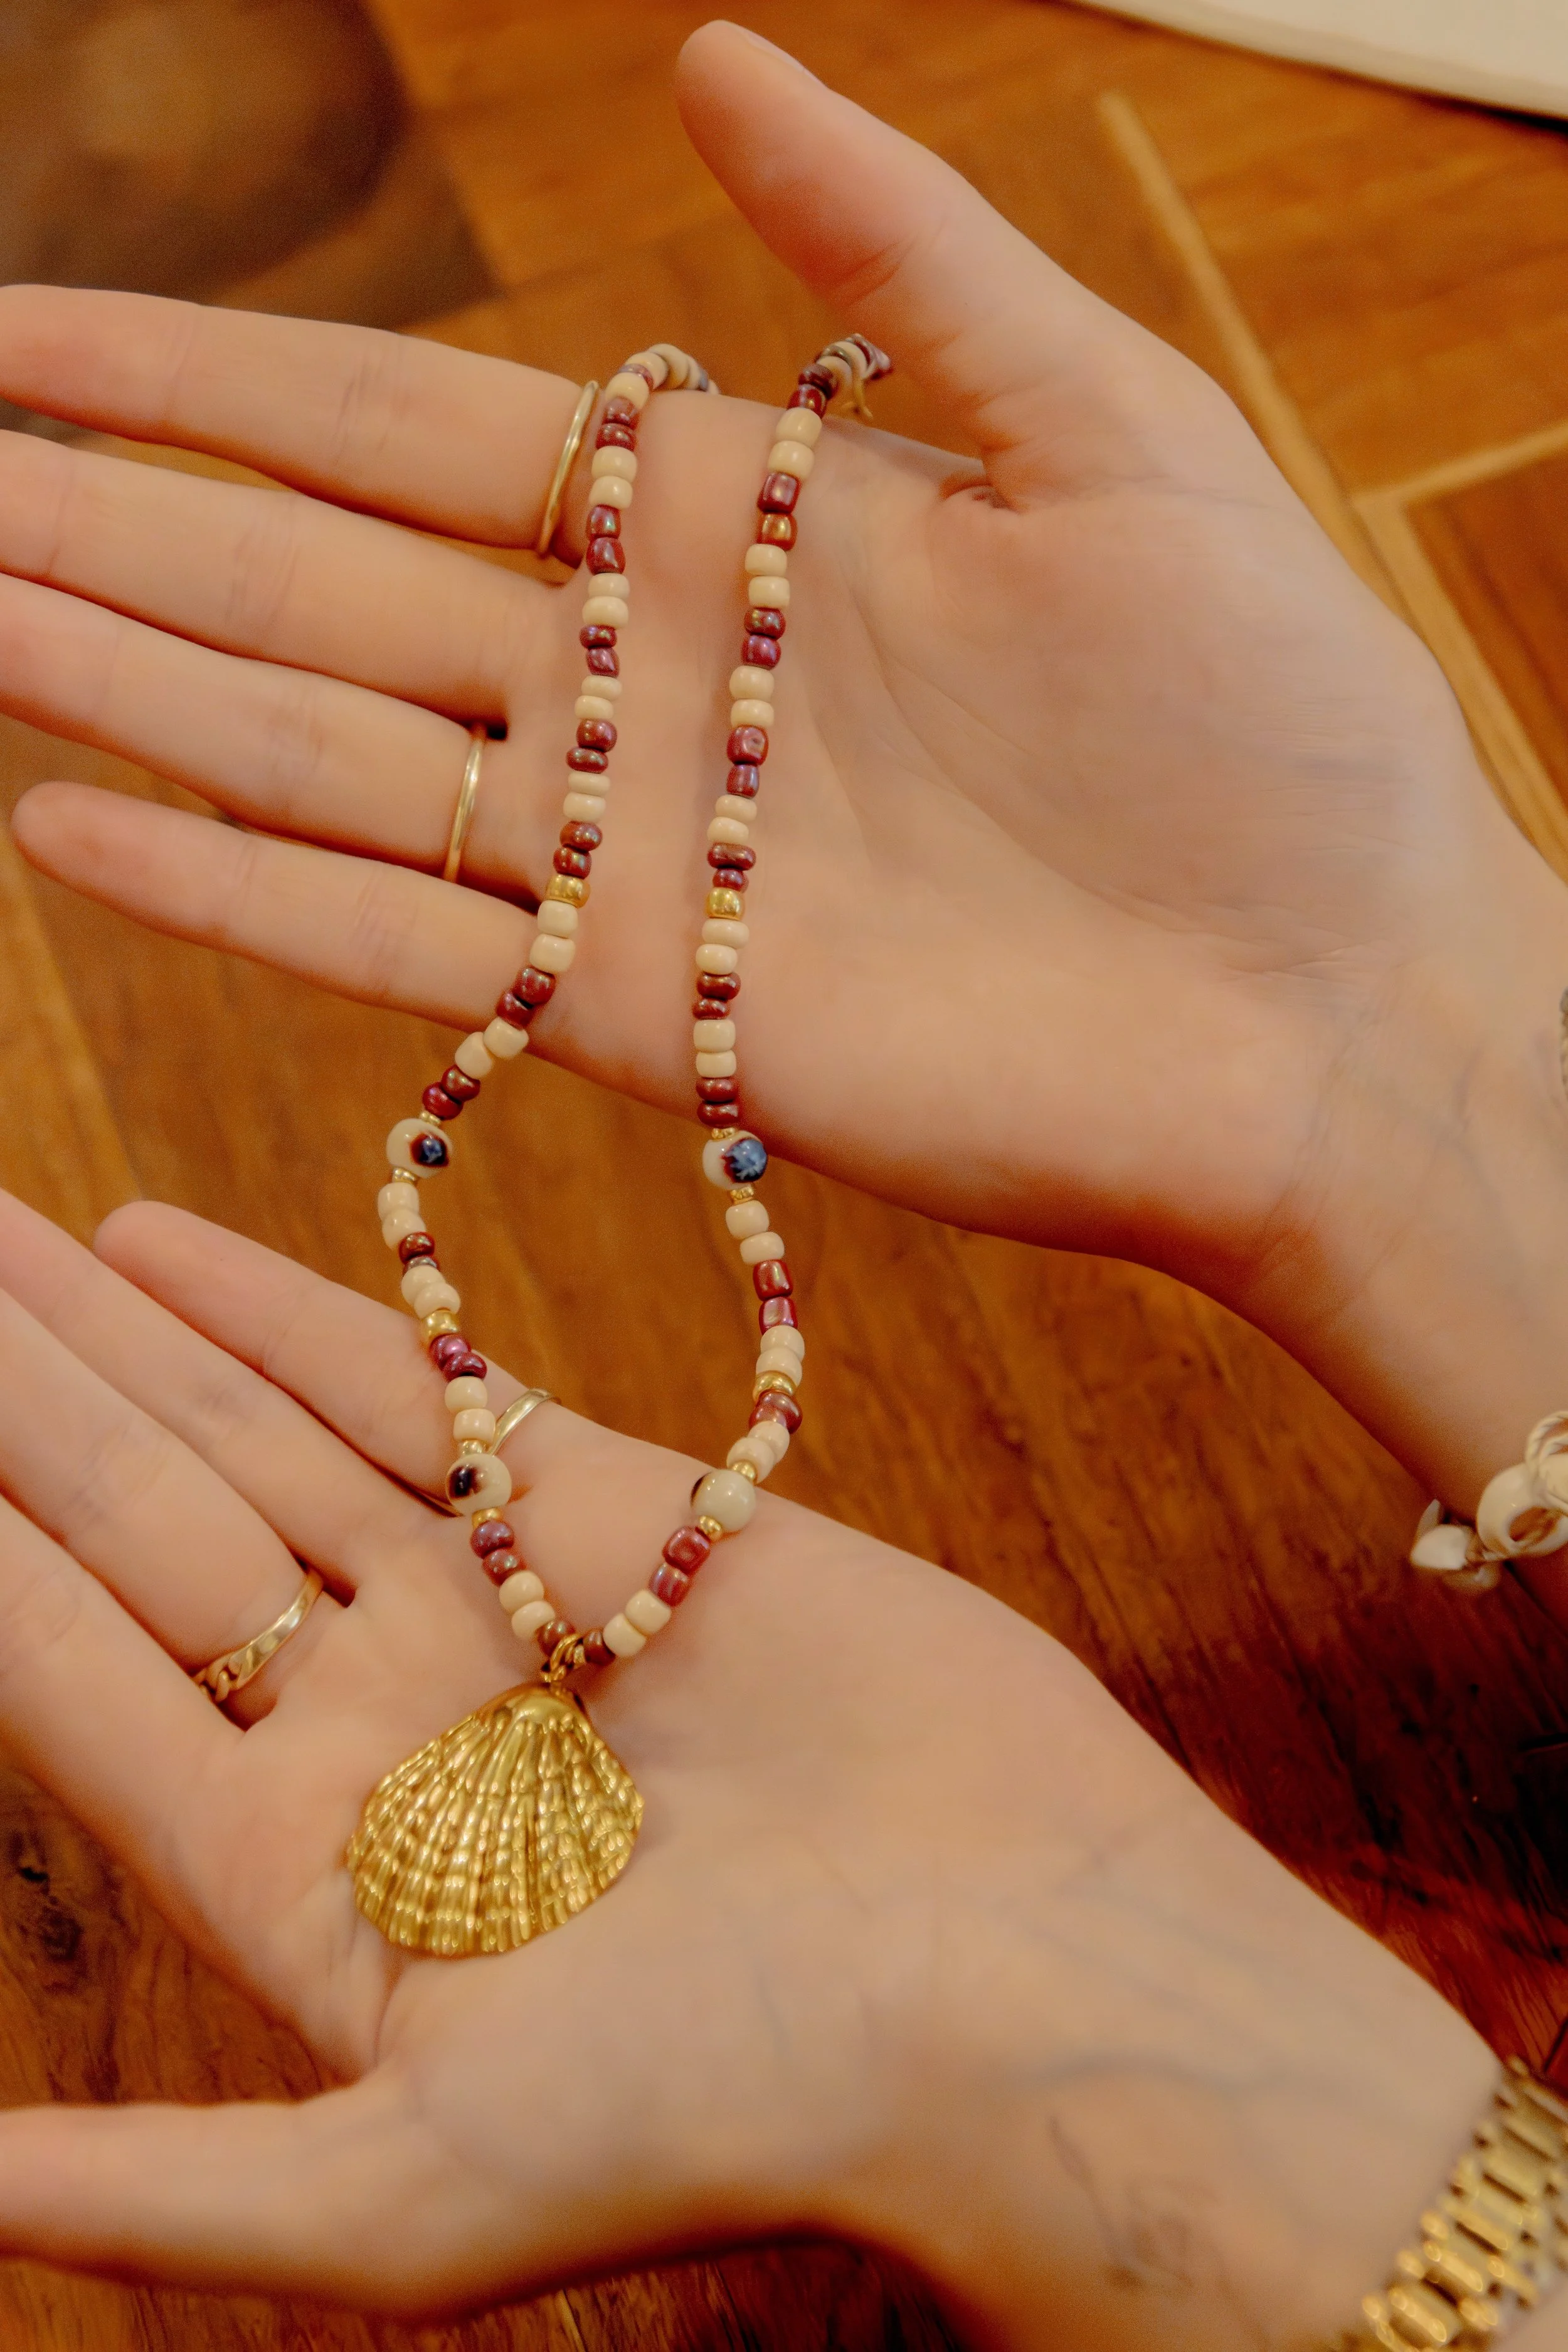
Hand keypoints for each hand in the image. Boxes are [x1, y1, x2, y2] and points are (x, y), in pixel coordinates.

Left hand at [0, 1190, 1503, 2343]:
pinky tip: (156, 1249)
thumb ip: (168, 2191)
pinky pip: (417, 1386)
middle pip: (149, 1532)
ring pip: (256, 1439)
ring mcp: (493, 1607)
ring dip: (123, 1341)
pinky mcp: (617, 1518)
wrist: (1027, 1979)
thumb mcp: (415, 2203)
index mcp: (312, 1879)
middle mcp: (381, 1729)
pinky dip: (287, 1312)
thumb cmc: (743, 2111)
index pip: (77, 1679)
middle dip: (24, 1403)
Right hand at [5, 27, 1563, 1514]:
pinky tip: (79, 833)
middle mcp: (644, 681)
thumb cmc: (1274, 716)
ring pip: (320, 753)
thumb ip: (903, 248)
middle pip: (317, 583)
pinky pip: (403, 945)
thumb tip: (706, 54)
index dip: (208, 376)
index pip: (406, 426)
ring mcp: (629, 856)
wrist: (1336, 999)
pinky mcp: (644, 1015)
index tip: (22, 330)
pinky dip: (242, 898)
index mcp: (731, 517)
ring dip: (130, 687)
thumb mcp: (1108, 427)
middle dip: (116, 526)